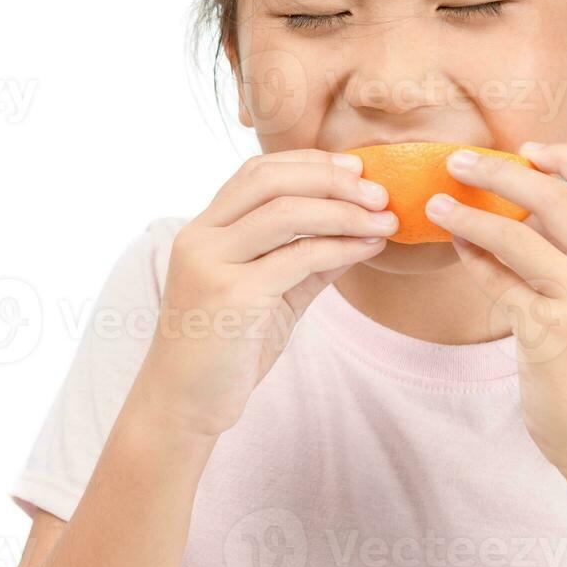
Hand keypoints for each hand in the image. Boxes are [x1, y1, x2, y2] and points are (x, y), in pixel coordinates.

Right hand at [126, 149, 393, 436]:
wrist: (181, 404)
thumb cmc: (222, 351)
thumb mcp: (267, 296)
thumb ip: (304, 261)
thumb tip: (358, 233)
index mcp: (202, 231)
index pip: (255, 172)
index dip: (308, 163)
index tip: (355, 169)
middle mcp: (200, 239)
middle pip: (270, 181)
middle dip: (331, 179)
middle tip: (379, 192)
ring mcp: (213, 266)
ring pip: (286, 213)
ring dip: (344, 210)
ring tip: (385, 220)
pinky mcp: (234, 297)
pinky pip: (298, 258)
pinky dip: (341, 247)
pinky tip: (368, 249)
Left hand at [428, 141, 566, 476]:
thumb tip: (529, 210)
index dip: (566, 158)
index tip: (527, 149)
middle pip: (553, 199)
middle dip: (500, 171)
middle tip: (458, 159)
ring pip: (515, 236)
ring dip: (467, 213)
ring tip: (434, 202)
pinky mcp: (547, 332)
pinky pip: (496, 280)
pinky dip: (469, 256)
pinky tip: (452, 245)